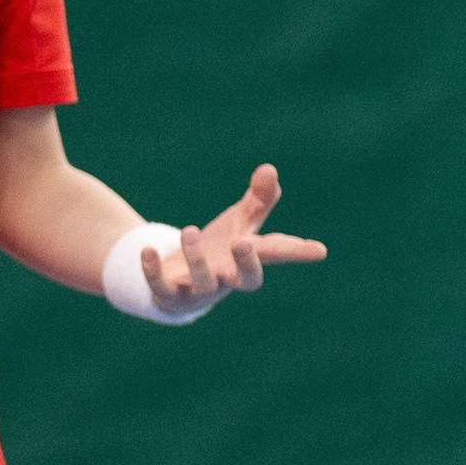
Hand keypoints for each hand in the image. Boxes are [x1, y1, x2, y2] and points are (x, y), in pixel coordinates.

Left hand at [142, 164, 326, 314]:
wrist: (177, 283)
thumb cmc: (218, 251)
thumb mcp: (239, 224)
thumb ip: (258, 200)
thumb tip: (270, 169)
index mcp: (247, 259)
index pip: (276, 254)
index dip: (297, 252)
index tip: (319, 250)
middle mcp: (228, 278)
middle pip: (246, 279)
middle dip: (247, 263)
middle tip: (243, 243)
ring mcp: (200, 290)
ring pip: (204, 282)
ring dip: (196, 258)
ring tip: (189, 230)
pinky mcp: (170, 295)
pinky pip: (161, 288)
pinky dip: (153, 271)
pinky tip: (147, 250)